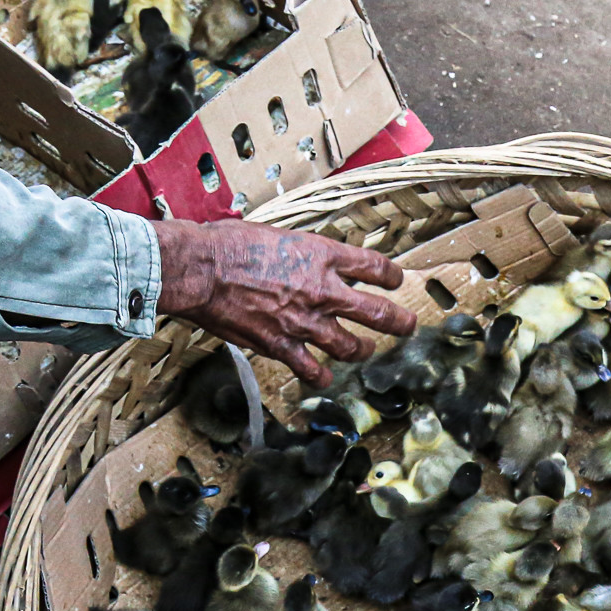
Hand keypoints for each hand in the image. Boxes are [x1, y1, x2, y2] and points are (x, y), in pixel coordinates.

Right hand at [152, 219, 416, 386]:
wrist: (203, 269)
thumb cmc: (229, 245)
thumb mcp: (277, 234)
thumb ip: (299, 251)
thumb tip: (302, 258)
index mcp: (322, 255)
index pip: (375, 267)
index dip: (391, 276)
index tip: (395, 280)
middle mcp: (322, 290)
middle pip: (378, 312)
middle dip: (399, 322)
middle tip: (407, 326)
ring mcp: (305, 322)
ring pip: (351, 346)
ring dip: (362, 350)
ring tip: (364, 350)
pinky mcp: (282, 346)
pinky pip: (312, 370)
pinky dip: (320, 376)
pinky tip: (324, 377)